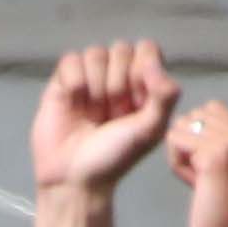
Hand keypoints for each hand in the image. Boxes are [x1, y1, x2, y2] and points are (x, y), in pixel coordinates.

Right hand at [30, 40, 177, 226]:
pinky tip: (74, 104)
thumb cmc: (114, 158)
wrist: (74, 178)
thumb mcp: (150, 131)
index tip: (137, 101)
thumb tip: (153, 63)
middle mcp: (116, 77)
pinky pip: (71, 59)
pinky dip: (74, 81)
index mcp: (142, 86)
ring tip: (92, 113)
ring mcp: (89, 78)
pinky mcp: (63, 81)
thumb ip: (165, 96)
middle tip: (112, 114)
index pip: (147, 50)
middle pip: (121, 49)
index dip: (143, 69)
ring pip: (96, 53)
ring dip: (96, 86)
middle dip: (118, 83)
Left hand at [169, 98, 227, 226]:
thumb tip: (189, 123)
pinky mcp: (217, 156)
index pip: (214, 109)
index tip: (210, 170)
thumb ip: (219, 146)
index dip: (201, 137)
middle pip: (197, 114)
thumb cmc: (227, 220)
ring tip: (199, 181)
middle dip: (190, 143)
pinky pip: (176, 140)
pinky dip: (176, 164)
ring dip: (181, 154)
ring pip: (184, 126)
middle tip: (202, 178)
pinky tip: (192, 185)